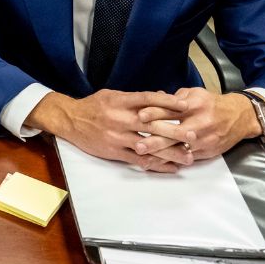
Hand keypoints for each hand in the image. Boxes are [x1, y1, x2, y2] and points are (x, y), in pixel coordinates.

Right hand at [27, 90, 197, 171]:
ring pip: (148, 145)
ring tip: (188, 157)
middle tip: (195, 135)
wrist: (69, 120)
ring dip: (170, 152)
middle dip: (175, 131)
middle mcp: (120, 118)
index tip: (186, 105)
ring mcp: (118, 136)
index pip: (148, 99)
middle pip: (152, 125)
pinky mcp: (114, 151)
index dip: (168, 102)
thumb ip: (136, 98)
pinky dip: (156, 164)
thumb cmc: (93, 106)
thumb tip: (161, 95)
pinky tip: (170, 167)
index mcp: (120, 101)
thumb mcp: (112, 95)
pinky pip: (139, 160)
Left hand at [136, 89, 263, 160]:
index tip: (140, 116)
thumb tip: (153, 99)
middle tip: (138, 144)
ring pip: (180, 148)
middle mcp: (200, 123)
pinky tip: (159, 163)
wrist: (240, 116)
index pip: (171, 109)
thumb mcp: (195, 94)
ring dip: (161, 154)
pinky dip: (173, 161)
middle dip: (155, 139)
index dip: (155, 113)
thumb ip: (173, 98)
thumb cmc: (211, 104)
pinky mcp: (208, 151)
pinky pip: (188, 157)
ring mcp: (205, 139)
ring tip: (144, 157)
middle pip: (174, 132)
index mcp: (195, 105)